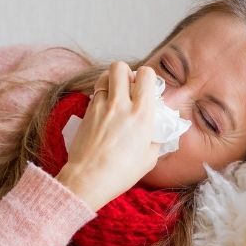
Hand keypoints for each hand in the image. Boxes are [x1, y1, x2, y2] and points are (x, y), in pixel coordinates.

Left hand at [56, 62, 160, 210]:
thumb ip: (156, 139)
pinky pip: (95, 93)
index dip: (147, 76)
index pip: (146, 74)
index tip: (147, 88)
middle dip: (125, 72)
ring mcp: (101, 107)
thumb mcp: (149, 158)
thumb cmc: (121, 173)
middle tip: (129, 86)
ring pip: (104, 76)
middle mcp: (121, 105)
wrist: (89, 179)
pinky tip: (105, 110)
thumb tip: (159, 131)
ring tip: (115, 94)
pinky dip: (101, 96)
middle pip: (119, 67)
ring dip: (111, 80)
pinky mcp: (87, 113)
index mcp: (142, 114)